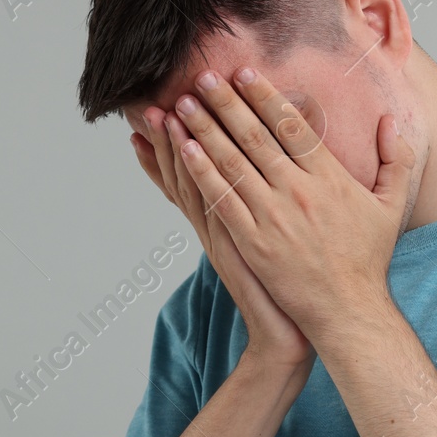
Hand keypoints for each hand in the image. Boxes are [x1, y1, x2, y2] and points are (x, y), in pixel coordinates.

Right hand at [128, 106, 313, 372]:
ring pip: (194, 181)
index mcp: (225, 218)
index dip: (174, 145)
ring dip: (177, 147)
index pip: (194, 173)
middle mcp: (217, 222)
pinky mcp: (235, 243)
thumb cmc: (286, 287)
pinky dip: (197, 176)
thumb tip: (267, 178)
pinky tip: (187, 150)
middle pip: (186, 171)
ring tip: (163, 114)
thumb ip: (262, 210)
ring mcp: (222, 232)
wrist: (285, 331)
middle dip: (168, 137)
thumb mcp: (265, 243)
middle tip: (149, 104)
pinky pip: (210, 201)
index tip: (159, 113)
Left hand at [169, 67, 415, 344]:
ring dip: (205, 130)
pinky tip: (184, 151)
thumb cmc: (368, 259)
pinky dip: (202, 172)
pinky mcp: (252, 242)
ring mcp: (272, 217)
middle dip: (226, 103)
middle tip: (202, 76)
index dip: (265, 96)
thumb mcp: (393, 205)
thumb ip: (397, 159)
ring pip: (232, 163)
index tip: (243, 72)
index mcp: (329, 177)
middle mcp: (298, 191)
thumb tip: (390, 120)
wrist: (347, 311)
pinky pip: (222, 200)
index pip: (291, 125)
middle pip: (255, 136)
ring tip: (183, 105)